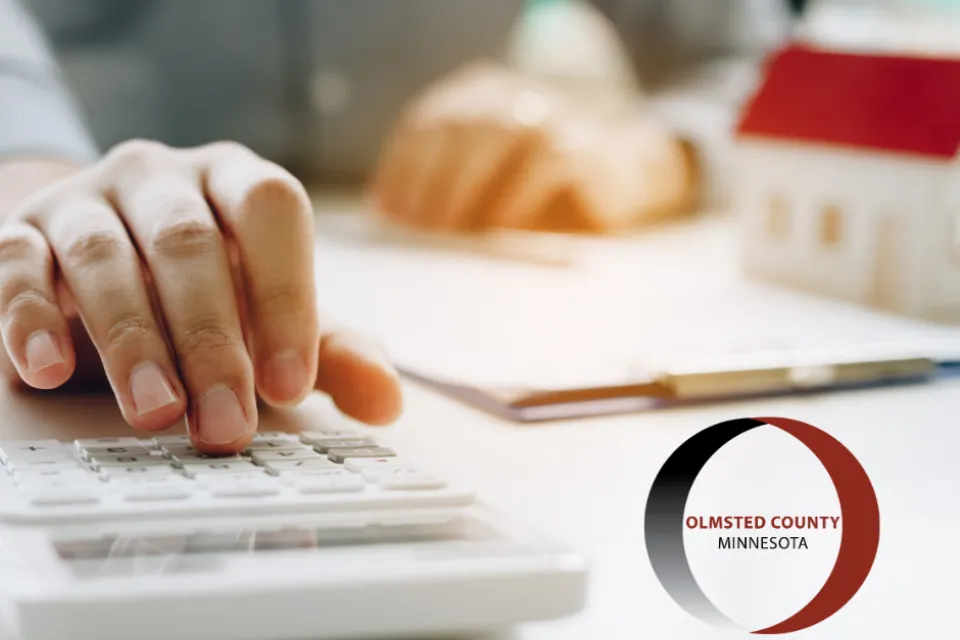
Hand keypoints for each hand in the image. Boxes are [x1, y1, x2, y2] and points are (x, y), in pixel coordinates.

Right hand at [0, 141, 401, 453]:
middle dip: (210, 340)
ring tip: (155, 411)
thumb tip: (388, 401)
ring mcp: (87, 199)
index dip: (286, 295)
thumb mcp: (275, 321)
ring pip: (104, 254)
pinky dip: (30, 317)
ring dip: (132, 339)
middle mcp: (163, 178)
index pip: (271, 209)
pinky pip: (16, 264)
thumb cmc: (210, 294)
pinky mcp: (21, 232)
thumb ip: (331, 354)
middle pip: (188, 241)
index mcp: (237, 183)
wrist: (108, 264)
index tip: (289, 386)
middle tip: (224, 424)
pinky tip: (49, 371)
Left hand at [372, 63, 697, 231]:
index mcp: (477, 92)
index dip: (400, 166)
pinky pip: (547, 163)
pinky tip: (501, 226)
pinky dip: (518, 196)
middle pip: (459, 125)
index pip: (425, 120)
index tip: (385, 211)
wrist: (614, 176)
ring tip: (448, 228)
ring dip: (467, 184)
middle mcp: (512, 92)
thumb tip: (388, 213)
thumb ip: (439, 184)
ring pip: (500, 134)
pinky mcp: (585, 144)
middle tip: (416, 224)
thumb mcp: (481, 178)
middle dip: (430, 178)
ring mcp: (551, 112)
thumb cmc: (533, 184)